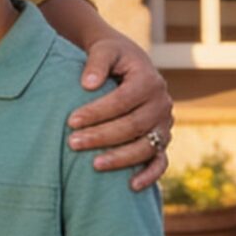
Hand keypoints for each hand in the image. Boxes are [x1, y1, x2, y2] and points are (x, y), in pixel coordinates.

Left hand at [67, 34, 173, 189]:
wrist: (128, 63)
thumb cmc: (111, 56)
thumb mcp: (104, 49)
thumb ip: (96, 62)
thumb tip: (88, 84)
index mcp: (149, 80)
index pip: (123, 100)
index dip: (97, 112)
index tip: (71, 121)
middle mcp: (162, 104)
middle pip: (133, 126)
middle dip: (102, 136)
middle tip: (72, 143)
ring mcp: (165, 124)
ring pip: (147, 147)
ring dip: (121, 158)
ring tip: (93, 164)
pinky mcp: (162, 139)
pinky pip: (161, 161)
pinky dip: (150, 175)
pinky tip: (131, 186)